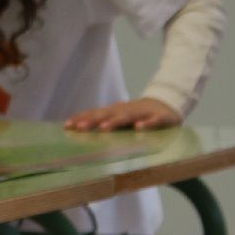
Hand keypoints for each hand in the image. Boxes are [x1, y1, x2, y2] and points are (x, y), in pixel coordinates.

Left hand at [63, 98, 179, 131]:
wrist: (167, 104)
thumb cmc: (137, 115)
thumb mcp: (119, 118)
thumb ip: (103, 123)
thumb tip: (79, 130)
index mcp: (115, 112)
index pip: (95, 114)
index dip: (81, 119)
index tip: (67, 126)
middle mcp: (126, 111)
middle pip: (107, 115)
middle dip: (92, 121)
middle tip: (79, 128)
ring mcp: (143, 113)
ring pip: (127, 117)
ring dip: (114, 122)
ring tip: (103, 128)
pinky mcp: (160, 118)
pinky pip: (153, 121)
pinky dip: (146, 124)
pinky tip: (138, 128)